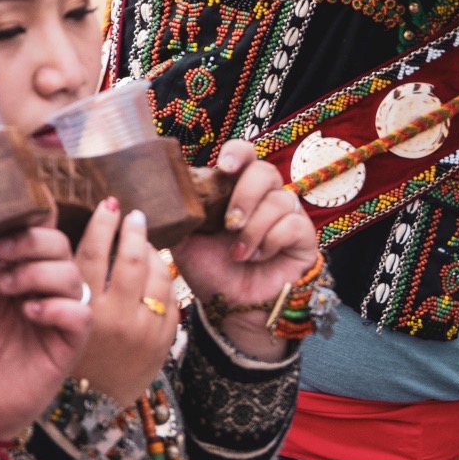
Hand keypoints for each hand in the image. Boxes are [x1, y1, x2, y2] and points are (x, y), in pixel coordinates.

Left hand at [0, 223, 92, 440]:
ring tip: (5, 288)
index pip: (43, 231)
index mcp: (26, 269)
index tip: (3, 219)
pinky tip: (30, 312)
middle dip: (32, 242)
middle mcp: (49, 285)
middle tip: (0, 252)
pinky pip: (80, 314)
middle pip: (61, 245)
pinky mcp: (73, 340)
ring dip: (38, 274)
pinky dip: (56, 308)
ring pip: (71, 276)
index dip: (33, 218)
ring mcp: (64, 311)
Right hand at [71, 200, 179, 404]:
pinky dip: (163, 275)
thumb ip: (55, 286)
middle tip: (131, 213)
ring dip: (150, 250)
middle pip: (128, 259)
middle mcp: (114, 318)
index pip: (89, 256)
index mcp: (80, 312)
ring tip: (142, 237)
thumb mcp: (50, 325)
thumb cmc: (61, 360)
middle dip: (131, 230)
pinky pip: (170, 294)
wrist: (90, 409)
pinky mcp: (164, 338)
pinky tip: (155, 266)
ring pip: (156, 273)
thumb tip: (61, 237)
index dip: (100, 226)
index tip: (106, 205)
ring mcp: (144, 328)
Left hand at [170, 141, 317, 361]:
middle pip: (266, 171)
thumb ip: (177, 215)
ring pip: (279, 200)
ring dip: (254, 229)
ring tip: (239, 253)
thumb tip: (153, 195)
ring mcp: (288, 214)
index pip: (245, 154)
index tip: (224, 168)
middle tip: (230, 224)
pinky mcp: (304, 234)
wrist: (231, 305)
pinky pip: (293, 224)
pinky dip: (271, 242)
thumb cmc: (211, 270)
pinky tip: (258, 258)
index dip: (238, 153)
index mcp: (237, 189)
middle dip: (245, 197)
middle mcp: (265, 196)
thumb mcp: (185, 240)